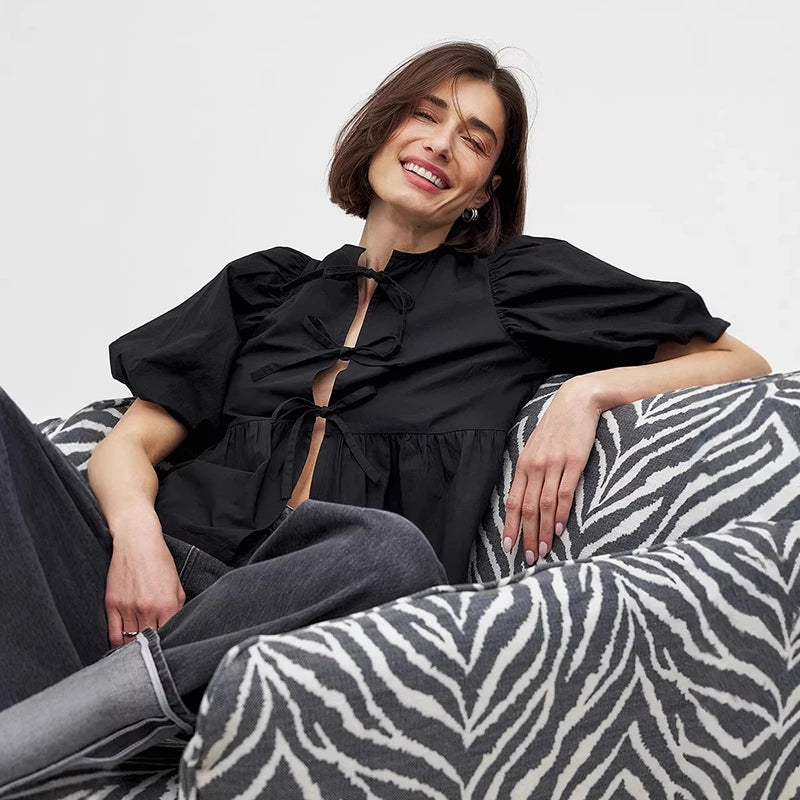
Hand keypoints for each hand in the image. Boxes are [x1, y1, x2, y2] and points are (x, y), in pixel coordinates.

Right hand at [105, 506, 185, 647]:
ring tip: (137, 654)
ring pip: (129, 642)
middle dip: (150, 650)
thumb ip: (178, 609)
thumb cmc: (159, 561)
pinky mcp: (112, 605)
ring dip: (133, 650)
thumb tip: (174, 629)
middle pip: (148, 643)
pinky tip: (123, 646)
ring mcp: (128, 608)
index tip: (166, 650)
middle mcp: (147, 609)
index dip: (167, 646)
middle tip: (151, 655)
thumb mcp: (177, 585)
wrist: (136, 542)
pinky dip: (118, 643)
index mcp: (168, 605)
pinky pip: (113, 634)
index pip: (168, 637)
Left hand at [501, 377, 601, 564]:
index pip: (513, 501)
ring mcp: (554, 464)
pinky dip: (561, 513)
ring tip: (543, 551)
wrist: (576, 402)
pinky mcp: (574, 462)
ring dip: (543, 531)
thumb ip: (532, 470)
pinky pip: (564, 493)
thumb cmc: (557, 427)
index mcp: (524, 464)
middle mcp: (535, 466)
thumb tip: (527, 495)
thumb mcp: (537, 447)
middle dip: (526, 535)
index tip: (508, 546)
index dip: (510, 526)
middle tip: (527, 558)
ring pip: (544, 505)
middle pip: (528, 508)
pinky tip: (559, 529)